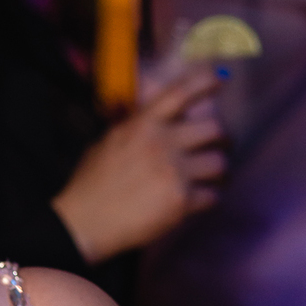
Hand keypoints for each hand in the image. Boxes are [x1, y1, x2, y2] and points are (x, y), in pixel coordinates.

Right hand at [53, 65, 225, 262]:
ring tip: (210, 179)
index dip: (205, 82)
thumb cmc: (90, 185)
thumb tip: (156, 117)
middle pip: (214, 128)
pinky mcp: (181, 201)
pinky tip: (198, 201)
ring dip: (217, 172)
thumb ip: (135, 127)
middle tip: (219, 147)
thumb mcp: (107, 142)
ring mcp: (174, 173)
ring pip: (219, 163)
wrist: (84, 224)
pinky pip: (212, 196)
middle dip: (221, 139)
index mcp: (142, 125)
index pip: (181, 93)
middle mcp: (162, 144)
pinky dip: (208, 199)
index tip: (219, 82)